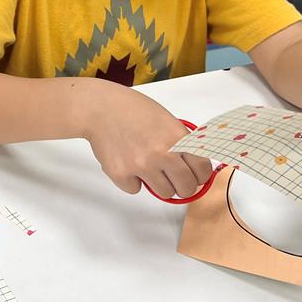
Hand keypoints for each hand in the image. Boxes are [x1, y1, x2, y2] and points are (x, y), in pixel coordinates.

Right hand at [84, 81, 211, 198]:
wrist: (99, 107)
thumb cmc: (131, 109)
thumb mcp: (165, 120)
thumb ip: (180, 142)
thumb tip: (193, 166)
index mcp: (177, 138)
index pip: (203, 171)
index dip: (199, 175)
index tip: (194, 174)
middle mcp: (162, 154)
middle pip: (186, 189)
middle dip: (181, 185)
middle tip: (172, 176)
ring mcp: (141, 165)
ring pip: (164, 193)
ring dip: (158, 183)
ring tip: (146, 165)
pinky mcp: (121, 174)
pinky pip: (135, 189)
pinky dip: (132, 180)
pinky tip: (126, 161)